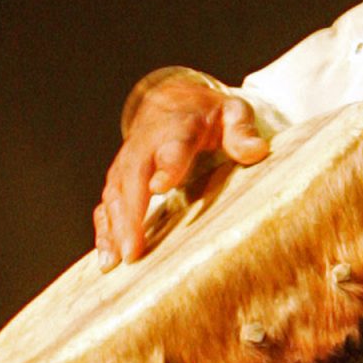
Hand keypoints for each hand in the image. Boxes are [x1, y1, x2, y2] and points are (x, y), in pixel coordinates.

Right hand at [93, 75, 269, 267]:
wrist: (173, 101)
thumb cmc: (208, 114)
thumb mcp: (232, 113)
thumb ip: (242, 132)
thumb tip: (258, 150)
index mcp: (179, 127)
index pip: (173, 145)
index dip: (167, 165)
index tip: (161, 186)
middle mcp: (147, 145)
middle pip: (134, 177)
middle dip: (131, 213)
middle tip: (133, 249)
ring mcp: (129, 162)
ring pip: (115, 194)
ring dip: (113, 227)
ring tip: (115, 262)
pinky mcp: (120, 178)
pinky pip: (107, 204)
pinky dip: (104, 230)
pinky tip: (107, 259)